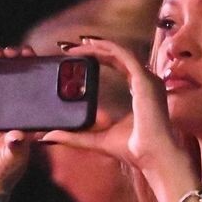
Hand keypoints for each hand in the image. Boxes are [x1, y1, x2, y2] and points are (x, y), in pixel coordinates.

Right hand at [0, 47, 36, 194]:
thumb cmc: (5, 167)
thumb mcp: (15, 158)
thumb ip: (17, 147)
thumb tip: (18, 137)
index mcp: (30, 113)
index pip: (39, 87)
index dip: (41, 71)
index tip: (43, 61)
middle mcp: (15, 104)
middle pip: (19, 74)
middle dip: (20, 60)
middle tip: (21, 52)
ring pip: (0, 74)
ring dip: (1, 60)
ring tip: (1, 53)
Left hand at [38, 37, 185, 183]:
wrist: (152, 156)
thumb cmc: (134, 150)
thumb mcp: (96, 139)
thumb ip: (74, 136)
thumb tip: (49, 136)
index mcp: (140, 92)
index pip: (120, 65)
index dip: (101, 57)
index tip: (80, 56)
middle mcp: (146, 82)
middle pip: (119, 56)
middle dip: (96, 49)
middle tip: (74, 47)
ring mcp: (147, 79)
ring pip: (120, 52)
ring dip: (99, 46)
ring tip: (78, 45)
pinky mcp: (144, 80)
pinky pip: (124, 56)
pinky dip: (107, 48)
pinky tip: (92, 47)